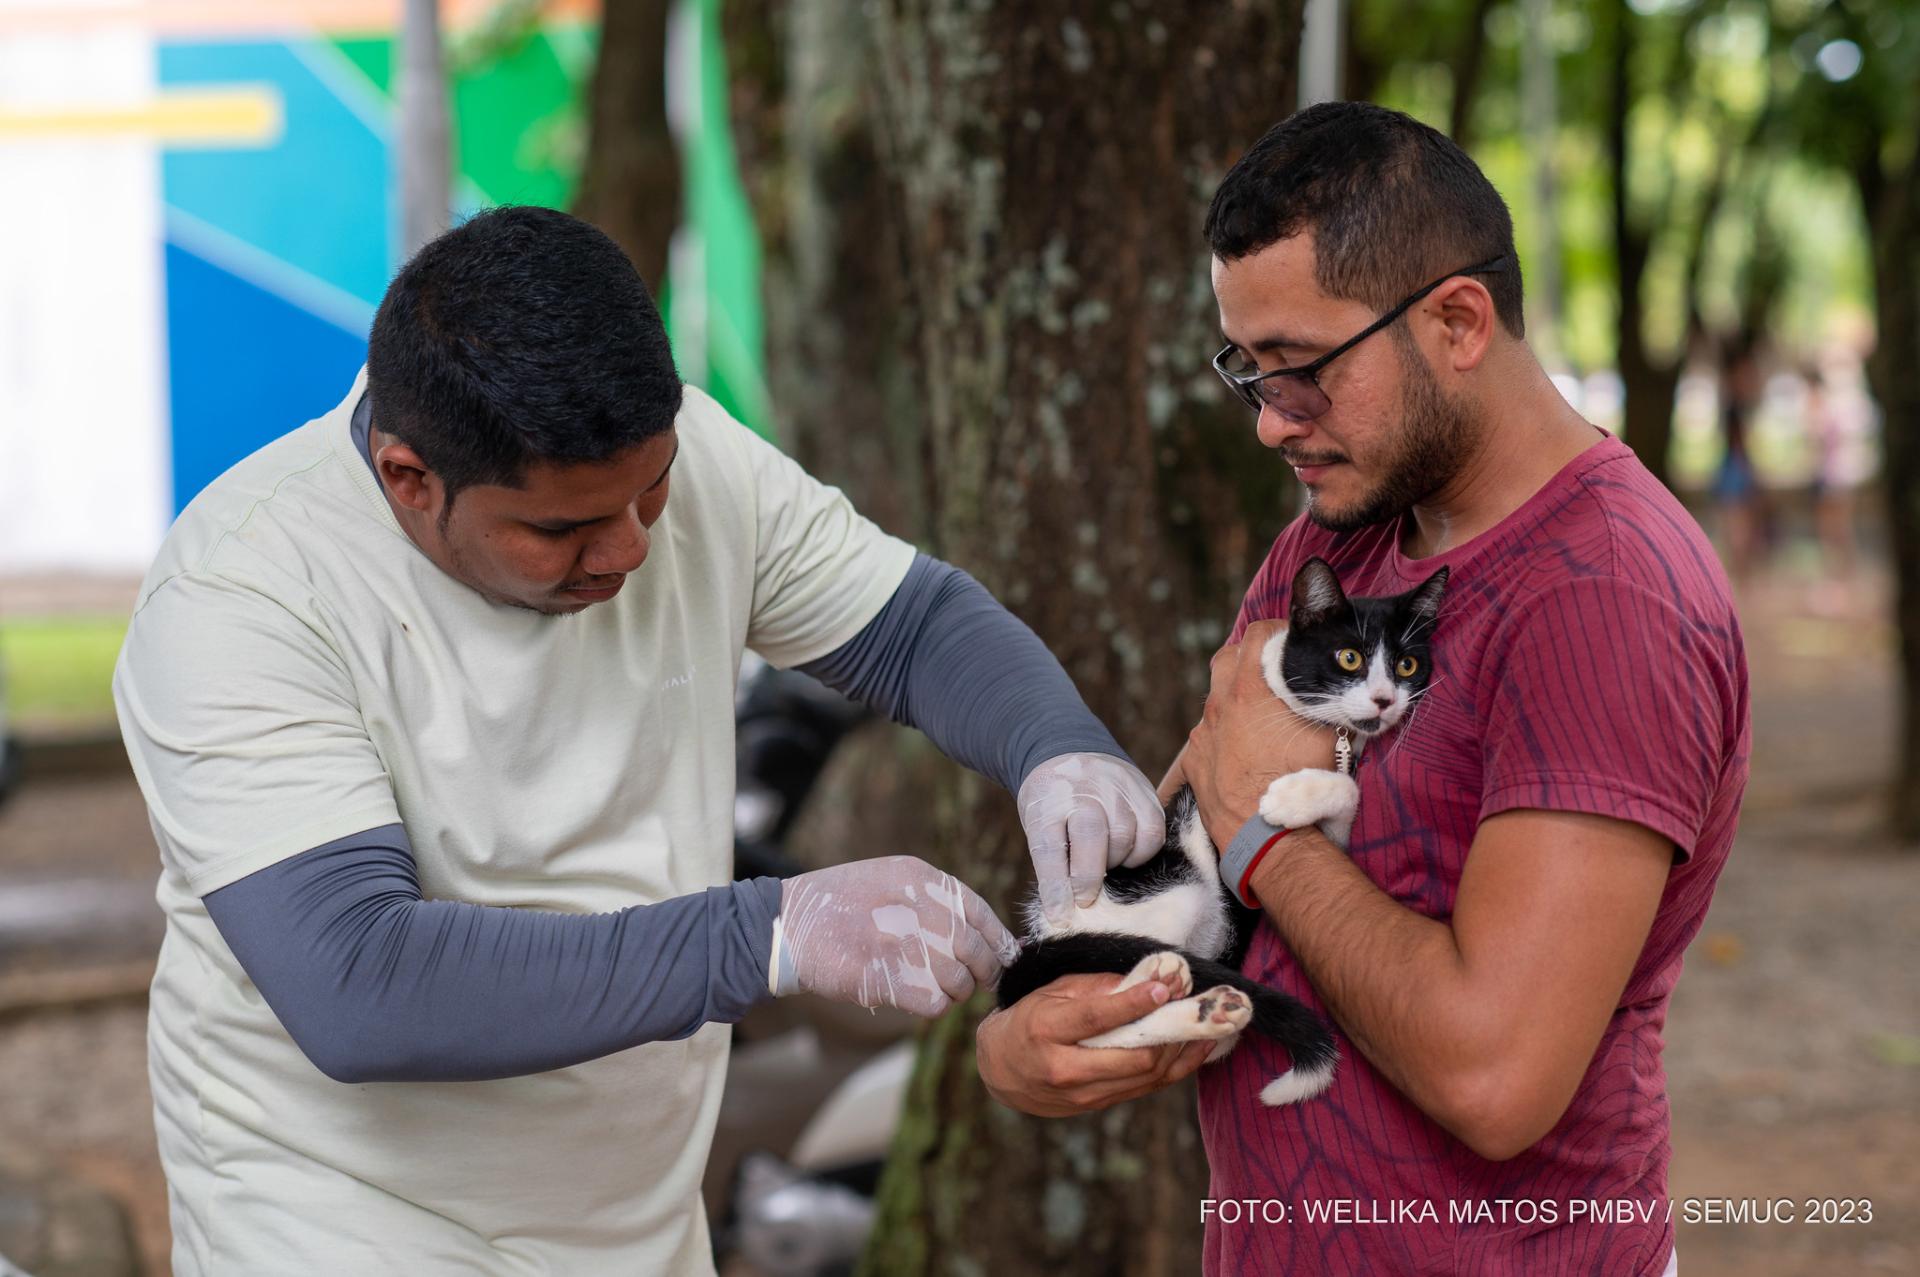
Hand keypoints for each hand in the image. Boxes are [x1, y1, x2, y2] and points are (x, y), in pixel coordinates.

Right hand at [774, 856, 1019, 1016]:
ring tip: (934, 987)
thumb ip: (931, 899)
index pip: (978, 912)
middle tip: (975, 981)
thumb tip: (975, 933)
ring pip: (959, 982)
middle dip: (983, 971)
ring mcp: (907, 944)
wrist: (789, 925)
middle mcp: (921, 908)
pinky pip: (936, 1004)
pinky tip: (916, 997)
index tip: (1002, 956)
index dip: (996, 939)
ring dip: (953, 992)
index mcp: (922, 879)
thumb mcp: (889, 879)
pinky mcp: (892, 979)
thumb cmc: (839, 905)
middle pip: (976, 950)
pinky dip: (932, 1006)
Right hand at [975, 972, 1213, 1115]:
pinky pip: (1147, 1088)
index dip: (1135, 1003)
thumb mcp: (1050, 993)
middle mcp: (1065, 1068)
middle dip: (1171, 1029)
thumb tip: (1146, 979)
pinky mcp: (1098, 1106)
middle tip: (1196, 1003)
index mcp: (1047, 1031)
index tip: (1164, 986)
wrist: (1001, 1070)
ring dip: (1181, 1048)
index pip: (1098, 1017)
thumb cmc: (1027, 1021)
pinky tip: (1197, 1047)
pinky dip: (1177, 1067)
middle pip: (1134, 1055)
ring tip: (1205, 1023)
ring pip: (1147, 1076)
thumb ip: (1096, 987)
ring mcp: (1084, 1094)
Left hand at [1017, 752, 1165, 924]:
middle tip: (1085, 897)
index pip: (1050, 848)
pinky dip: (1141, 851)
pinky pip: (1152, 831)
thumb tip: (1064, 912)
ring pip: (1126, 836)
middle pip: (1092, 838)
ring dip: (1117, 861)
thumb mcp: (1038, 826)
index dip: (1056, 887)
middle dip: (1089, 877)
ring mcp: (1115, 787)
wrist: (1066, 751)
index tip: (1060, 916)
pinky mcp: (1143, 790)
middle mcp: (1083, 791)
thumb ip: (1052, 863)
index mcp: (1048, 802)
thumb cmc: (1051, 803)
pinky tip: (1127, 851)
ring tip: (1106, 861)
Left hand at [1183, 621, 1336, 846]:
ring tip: (1261, 722)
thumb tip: (1350, 694)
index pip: (1256, 635)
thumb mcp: (1333, 738)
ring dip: (1235, 702)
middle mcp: (1218, 706)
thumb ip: (1335, 706)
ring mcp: (1201, 735)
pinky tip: (1242, 755)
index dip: (1275, 632)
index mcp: (1250, 689)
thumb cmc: (1303, 784)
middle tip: (1272, 673)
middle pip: (1226, 660)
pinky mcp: (1193, 763)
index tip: (1288, 641)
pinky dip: (1222, 738)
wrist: (1267, 837)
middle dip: (1248, 659)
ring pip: (1214, 702)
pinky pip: (1205, 738)